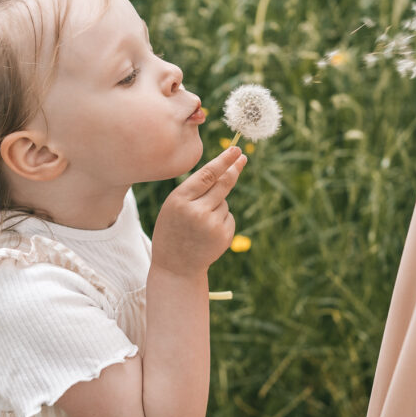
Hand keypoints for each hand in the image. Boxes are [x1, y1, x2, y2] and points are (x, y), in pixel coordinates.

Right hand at [151, 146, 247, 277]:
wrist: (176, 266)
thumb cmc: (172, 230)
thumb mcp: (173, 206)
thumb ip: (193, 190)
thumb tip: (224, 171)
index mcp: (180, 200)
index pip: (206, 175)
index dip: (223, 160)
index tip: (235, 150)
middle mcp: (197, 211)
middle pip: (223, 184)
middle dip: (234, 169)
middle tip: (243, 157)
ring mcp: (212, 225)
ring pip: (224, 202)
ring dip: (217, 206)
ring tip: (200, 224)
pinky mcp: (224, 236)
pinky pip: (228, 216)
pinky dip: (222, 220)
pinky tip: (208, 233)